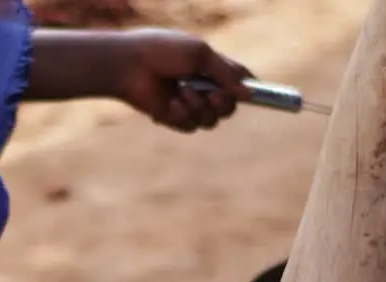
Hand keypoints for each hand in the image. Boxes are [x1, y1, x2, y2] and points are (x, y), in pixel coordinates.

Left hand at [108, 29, 252, 132]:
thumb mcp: (200, 54)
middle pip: (229, 106)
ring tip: (182, 91)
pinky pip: (192, 126)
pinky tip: (169, 102)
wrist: (129, 65)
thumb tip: (249, 94)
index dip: (248, 88)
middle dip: (223, 102)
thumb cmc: (163, 51)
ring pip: (212, 120)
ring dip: (200, 106)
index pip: (237, 80)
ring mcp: (189, 104)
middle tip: (212, 94)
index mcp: (210, 66)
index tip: (256, 94)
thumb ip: (226, 74)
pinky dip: (183, 114)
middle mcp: (202, 86)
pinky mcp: (175, 118)